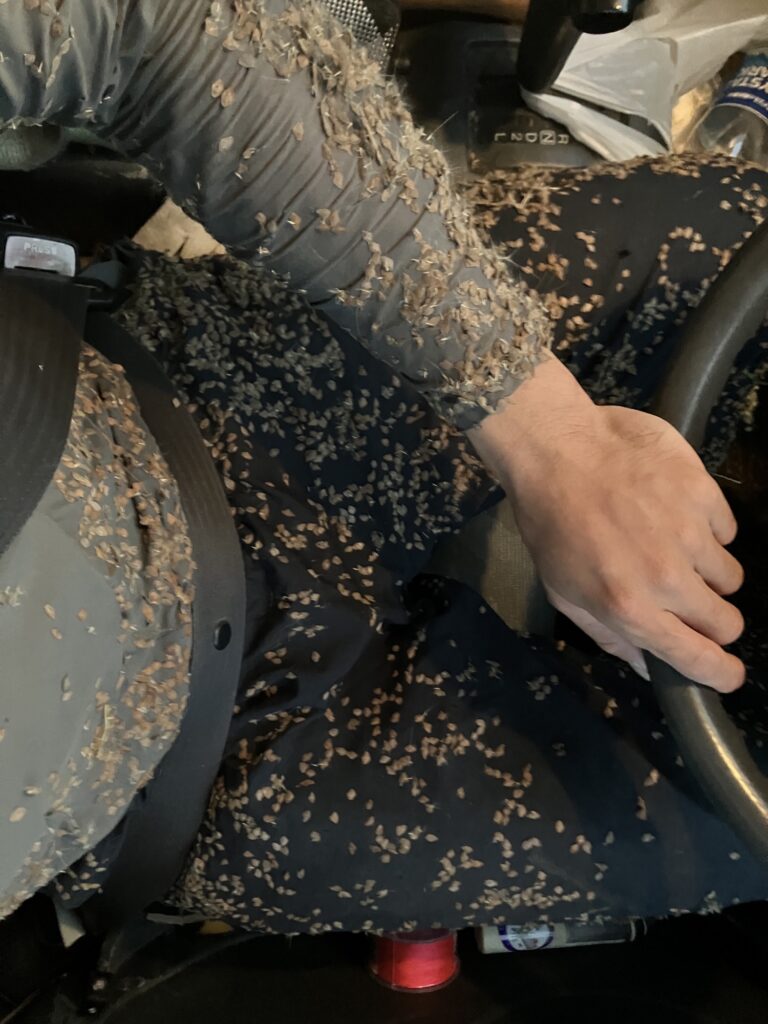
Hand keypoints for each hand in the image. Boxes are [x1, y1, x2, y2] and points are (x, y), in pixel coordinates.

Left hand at [470, 355, 745, 692]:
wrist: (554, 449)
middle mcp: (666, 577)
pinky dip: (706, 527)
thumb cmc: (550, 524)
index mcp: (629, 609)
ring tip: (670, 546)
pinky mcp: (703, 492)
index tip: (727, 674)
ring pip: (730, 576)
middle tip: (686, 599)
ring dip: (706, 571)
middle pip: (727, 623)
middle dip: (712, 620)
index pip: (698, 659)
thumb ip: (609, 636)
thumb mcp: (563, 592)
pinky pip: (726, 528)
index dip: (720, 674)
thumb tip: (650, 668)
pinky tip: (672, 511)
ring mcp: (690, 533)